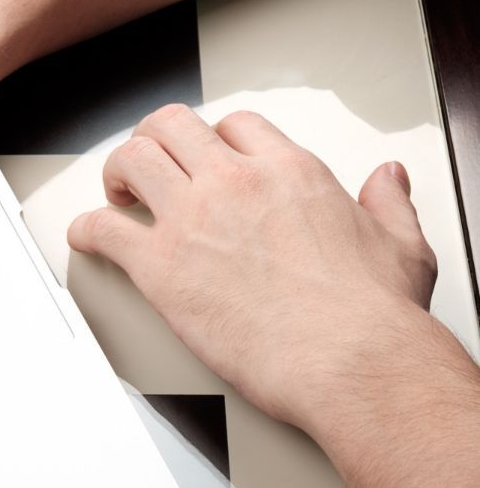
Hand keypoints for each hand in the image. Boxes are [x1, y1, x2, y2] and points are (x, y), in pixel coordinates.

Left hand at [67, 105, 437, 433]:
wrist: (350, 361)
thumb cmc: (372, 316)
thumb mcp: (401, 245)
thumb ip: (387, 204)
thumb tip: (387, 180)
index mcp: (290, 173)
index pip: (235, 126)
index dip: (213, 139)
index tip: (205, 159)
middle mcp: (235, 184)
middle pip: (170, 127)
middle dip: (153, 141)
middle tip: (148, 169)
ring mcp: (193, 220)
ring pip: (131, 160)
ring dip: (117, 174)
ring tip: (117, 195)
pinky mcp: (161, 266)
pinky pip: (103, 230)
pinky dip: (85, 230)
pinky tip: (86, 238)